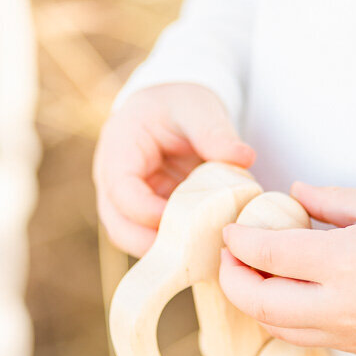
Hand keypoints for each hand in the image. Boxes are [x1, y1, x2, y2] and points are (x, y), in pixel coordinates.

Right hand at [93, 82, 254, 256]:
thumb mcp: (198, 109)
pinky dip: (177, 245)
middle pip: (119, 226)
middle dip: (154, 244)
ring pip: (134, 239)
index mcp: (119, 149)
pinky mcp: (146, 214)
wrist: (171, 109)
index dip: (148, 212)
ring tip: (204, 252)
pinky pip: (154, 238)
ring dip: (167, 250)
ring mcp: (127, 202)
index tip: (186, 219)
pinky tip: (206, 246)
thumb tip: (243, 158)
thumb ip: (215, 133)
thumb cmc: (179, 104)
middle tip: (195, 251)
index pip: (121, 190)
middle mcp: (113, 181)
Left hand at [219, 181, 355, 355]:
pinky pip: (303, 337)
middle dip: (232, 280)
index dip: (238, 242)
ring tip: (251, 275)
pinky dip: (281, 318)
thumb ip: (327, 200)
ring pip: (277, 327)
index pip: (267, 255)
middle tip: (227, 258)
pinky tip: (282, 294)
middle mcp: (338, 305)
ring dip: (253, 303)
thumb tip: (292, 193)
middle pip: (259, 303)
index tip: (228, 230)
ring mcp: (346, 332)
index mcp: (343, 262)